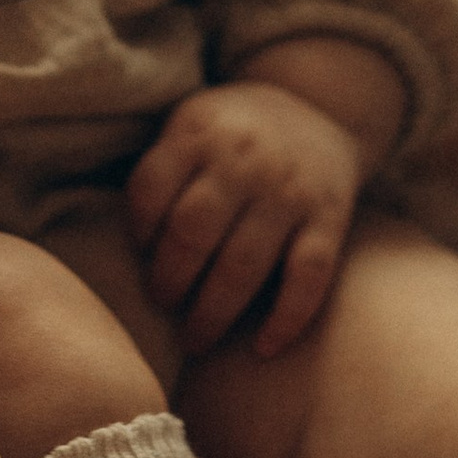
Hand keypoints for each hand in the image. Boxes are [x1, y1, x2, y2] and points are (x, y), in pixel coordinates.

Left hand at [127, 81, 366, 358]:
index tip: (140, 259)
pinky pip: (309, 276)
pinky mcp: (330, 217)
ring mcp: (289, 189)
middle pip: (193, 231)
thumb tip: (127, 250)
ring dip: (214, 312)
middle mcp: (244, 158)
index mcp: (199, 132)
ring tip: (195, 340)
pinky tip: (264, 349)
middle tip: (163, 307)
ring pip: (245, 263)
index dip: (138, 232)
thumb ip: (162, 170)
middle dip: (170, 281)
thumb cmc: (234, 135)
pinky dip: (287, 318)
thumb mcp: (192, 126)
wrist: (320, 108)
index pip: (150, 188)